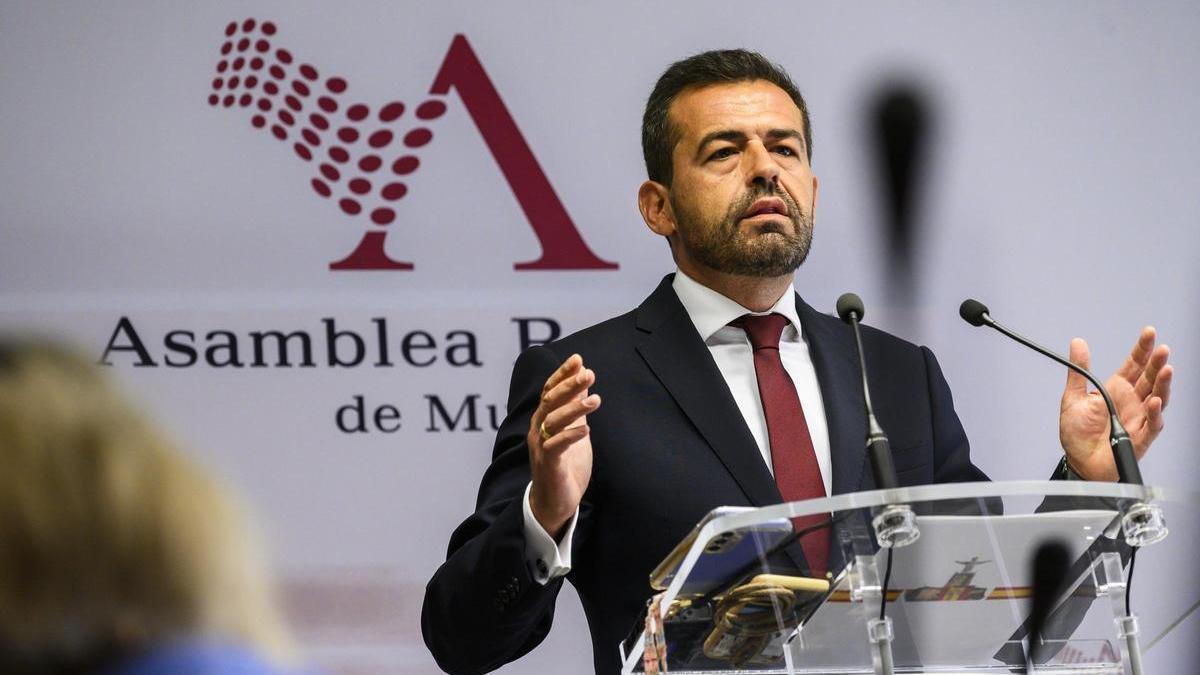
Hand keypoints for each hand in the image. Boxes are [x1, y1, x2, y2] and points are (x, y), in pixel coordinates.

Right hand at [528, 354, 600, 539]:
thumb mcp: (574, 429)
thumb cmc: (564, 464)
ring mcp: (541, 447)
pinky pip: (556, 447)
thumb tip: (585, 381)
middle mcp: (538, 429)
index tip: (578, 359)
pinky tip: (586, 430)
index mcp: (544, 418)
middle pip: (550, 401)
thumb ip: (576, 407)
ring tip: (596, 400)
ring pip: (553, 421)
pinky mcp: (548, 465)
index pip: (550, 389)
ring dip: (574, 409)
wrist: (554, 501)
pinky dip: (570, 436)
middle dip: (569, 385)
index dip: (562, 374)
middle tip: (589, 374)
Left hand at [1059, 327, 1171, 480]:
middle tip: (1162, 349)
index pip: (1134, 365)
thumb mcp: (1073, 398)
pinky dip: (1154, 413)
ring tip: (1166, 369)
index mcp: (1115, 390)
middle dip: (1157, 363)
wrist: (1079, 464)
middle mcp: (1131, 402)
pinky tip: (1154, 401)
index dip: (1142, 349)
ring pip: (1157, 397)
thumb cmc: (1077, 435)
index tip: (1149, 333)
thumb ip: (1078, 371)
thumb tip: (1078, 344)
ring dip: (1162, 384)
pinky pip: (1152, 424)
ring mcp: (1139, 418)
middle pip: (1149, 378)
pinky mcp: (1141, 437)